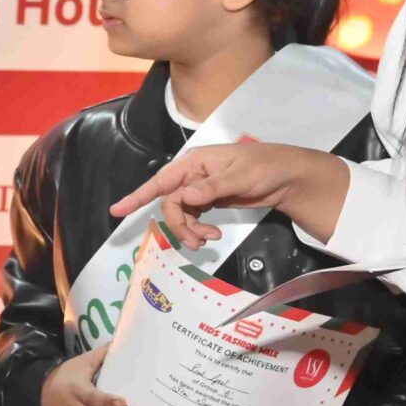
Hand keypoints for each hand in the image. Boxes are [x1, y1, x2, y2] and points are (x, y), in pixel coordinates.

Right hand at [104, 140, 347, 249]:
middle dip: (180, 226)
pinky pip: (192, 218)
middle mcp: (192, 175)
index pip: (161, 181)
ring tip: (209, 241)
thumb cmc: (266, 166)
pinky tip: (212, 236)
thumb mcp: (240, 176)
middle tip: (198, 243)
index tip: (117, 211)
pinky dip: (198, 230)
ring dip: (190, 231)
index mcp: (195, 162)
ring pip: (180, 214)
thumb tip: (184, 196)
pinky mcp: (208, 200)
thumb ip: (211, 188)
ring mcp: (200, 188)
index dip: (137, 196)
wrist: (288, 177)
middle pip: (170, 204)